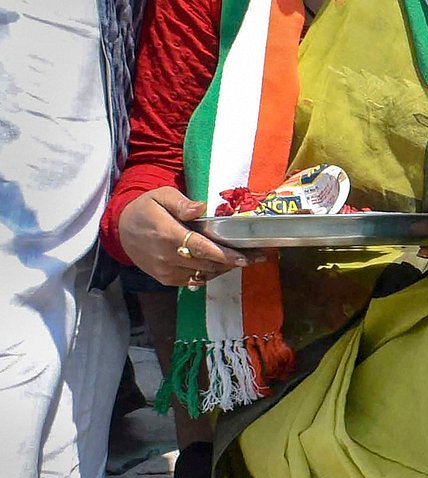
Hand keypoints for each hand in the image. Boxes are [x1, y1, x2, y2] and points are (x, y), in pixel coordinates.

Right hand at [117, 188, 247, 288]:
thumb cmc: (145, 209)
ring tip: (241, 260)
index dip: (225, 255)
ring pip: (203, 275)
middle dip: (233, 262)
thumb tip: (201, 207)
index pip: (202, 248)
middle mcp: (167, 257)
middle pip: (207, 264)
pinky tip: (220, 266)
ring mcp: (166, 271)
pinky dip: (209, 274)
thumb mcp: (160, 196)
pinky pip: (193, 281)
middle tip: (256, 257)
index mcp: (168, 235)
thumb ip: (181, 203)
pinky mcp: (165, 279)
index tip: (244, 257)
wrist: (120, 230)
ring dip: (223, 269)